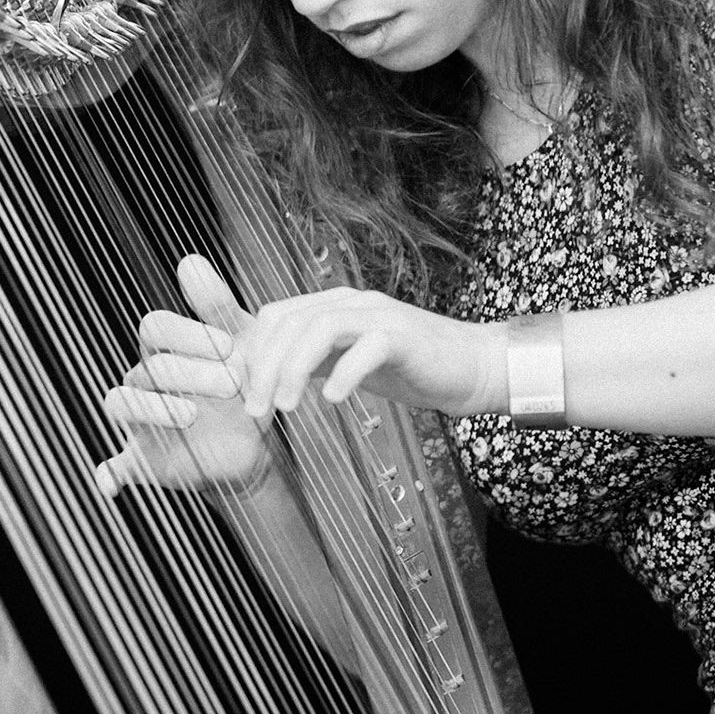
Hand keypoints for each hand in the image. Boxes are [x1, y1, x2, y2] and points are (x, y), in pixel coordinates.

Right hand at [93, 256, 271, 497]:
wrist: (254, 444)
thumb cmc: (243, 385)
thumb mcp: (241, 345)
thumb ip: (215, 305)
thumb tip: (189, 259)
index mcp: (165, 347)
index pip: (156, 326)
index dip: (190, 333)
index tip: (231, 346)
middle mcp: (144, 380)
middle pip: (148, 365)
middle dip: (189, 371)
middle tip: (233, 383)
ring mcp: (140, 420)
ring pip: (122, 404)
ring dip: (153, 409)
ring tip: (191, 416)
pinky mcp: (143, 459)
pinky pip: (116, 466)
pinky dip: (109, 474)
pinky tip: (110, 486)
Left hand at [240, 286, 507, 418]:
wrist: (471, 367)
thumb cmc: (407, 367)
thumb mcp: (347, 360)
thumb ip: (311, 359)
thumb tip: (264, 376)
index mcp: (333, 305)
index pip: (275, 315)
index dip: (252, 353)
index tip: (244, 394)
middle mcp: (352, 302)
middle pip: (290, 321)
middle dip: (264, 367)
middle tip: (255, 411)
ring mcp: (379, 316)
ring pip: (321, 328)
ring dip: (294, 369)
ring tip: (286, 408)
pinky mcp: (406, 337)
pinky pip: (368, 347)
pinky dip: (345, 374)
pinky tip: (334, 400)